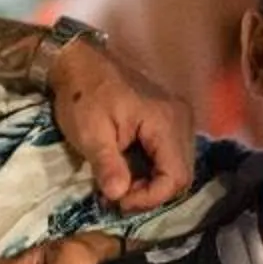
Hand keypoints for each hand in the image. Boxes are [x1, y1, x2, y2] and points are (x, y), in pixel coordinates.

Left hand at [49, 37, 194, 211]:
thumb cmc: (83, 95)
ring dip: (152, 184)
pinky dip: (152, 170)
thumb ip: (107, 165)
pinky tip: (129, 170)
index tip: (119, 201)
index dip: (150, 197)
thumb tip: (118, 196)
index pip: (176, 176)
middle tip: (118, 196)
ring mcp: (179, 118)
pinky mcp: (171, 119)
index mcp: (166, 121)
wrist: (80, 62)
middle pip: (182, 175)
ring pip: (178, 167)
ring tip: (121, 184)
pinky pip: (171, 155)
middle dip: (151, 193)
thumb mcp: (89, 133)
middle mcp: (181, 119)